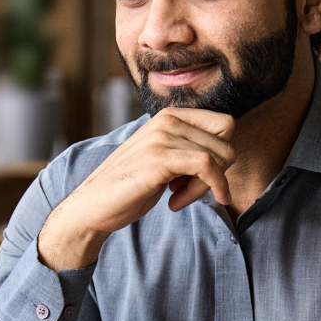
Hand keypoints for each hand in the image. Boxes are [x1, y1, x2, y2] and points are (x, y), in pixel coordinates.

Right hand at [38, 108, 234, 269]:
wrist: (93, 204)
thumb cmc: (130, 185)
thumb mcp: (164, 158)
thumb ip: (188, 148)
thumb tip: (227, 153)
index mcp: (170, 116)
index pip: (224, 125)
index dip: (221, 155)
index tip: (199, 177)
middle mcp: (167, 119)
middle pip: (226, 141)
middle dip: (217, 172)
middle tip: (189, 190)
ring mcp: (162, 136)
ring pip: (218, 156)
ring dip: (205, 186)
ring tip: (178, 198)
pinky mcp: (160, 157)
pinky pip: (207, 167)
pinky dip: (206, 189)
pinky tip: (177, 204)